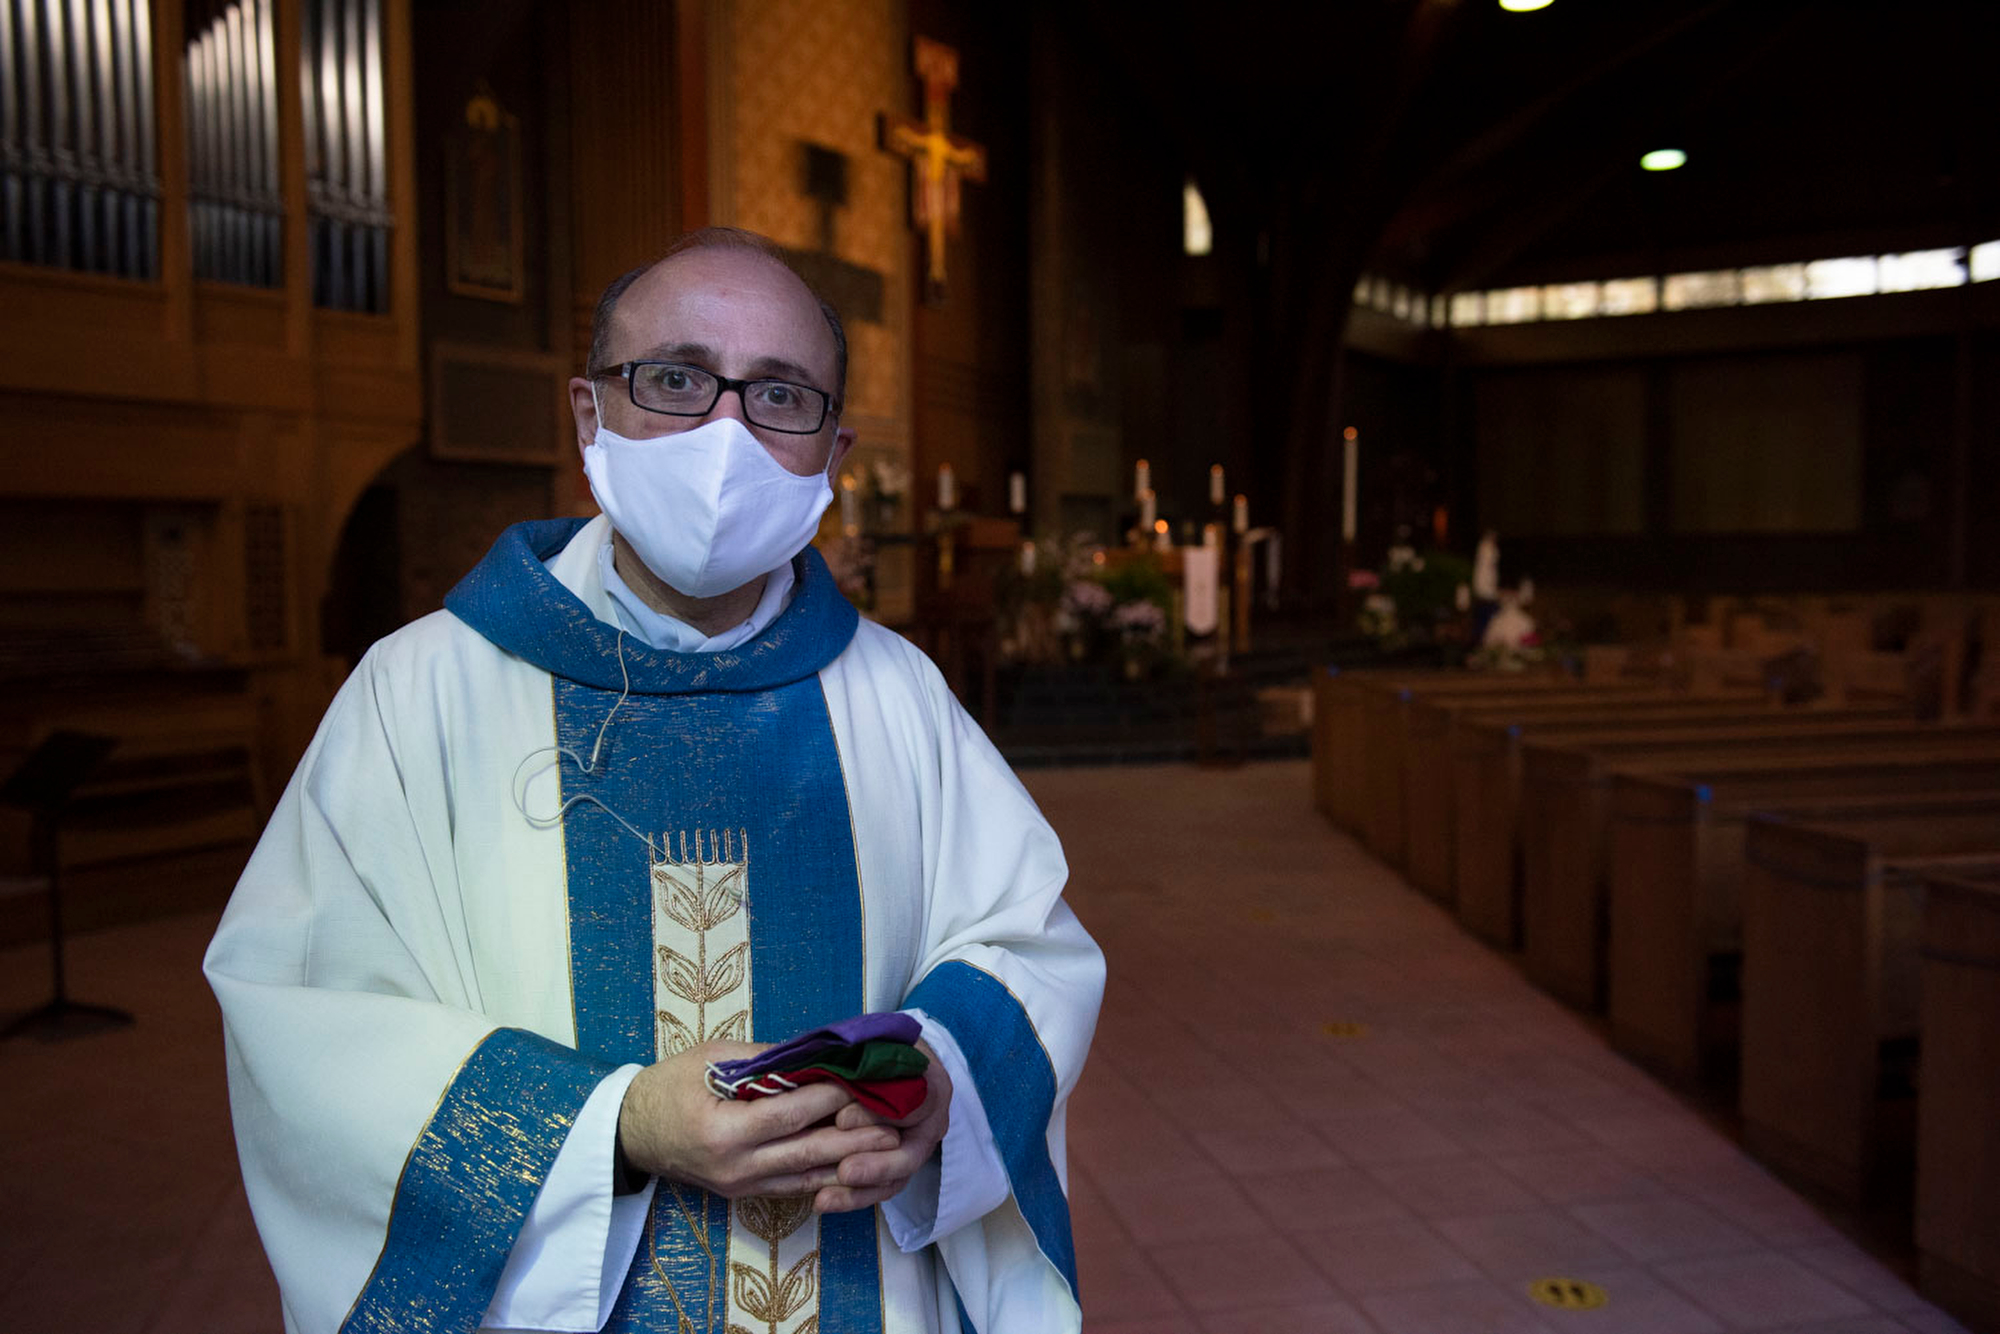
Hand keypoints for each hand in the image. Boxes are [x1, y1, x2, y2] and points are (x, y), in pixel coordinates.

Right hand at [618, 1041, 900, 1198]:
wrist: (633, 1132)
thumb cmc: (668, 1086)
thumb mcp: (711, 1058)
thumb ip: (764, 1059)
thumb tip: (815, 1053)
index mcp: (722, 1132)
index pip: (789, 1115)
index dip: (829, 1098)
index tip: (863, 1079)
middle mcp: (736, 1167)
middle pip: (807, 1153)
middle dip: (855, 1136)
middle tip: (895, 1120)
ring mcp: (742, 1186)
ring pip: (807, 1177)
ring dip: (850, 1161)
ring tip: (889, 1145)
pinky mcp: (746, 1194)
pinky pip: (794, 1187)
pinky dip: (826, 1175)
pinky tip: (856, 1164)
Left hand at [813, 1040, 951, 1213]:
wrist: (894, 1061)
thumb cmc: (881, 1049)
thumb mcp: (874, 1045)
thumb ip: (858, 1062)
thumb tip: (826, 1076)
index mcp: (930, 1085)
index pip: (913, 1104)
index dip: (876, 1114)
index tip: (840, 1120)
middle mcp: (930, 1122)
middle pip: (909, 1153)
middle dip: (875, 1166)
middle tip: (843, 1171)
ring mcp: (916, 1147)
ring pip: (895, 1179)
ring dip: (859, 1192)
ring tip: (823, 1200)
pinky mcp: (897, 1166)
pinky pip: (880, 1190)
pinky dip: (852, 1198)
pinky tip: (821, 1202)